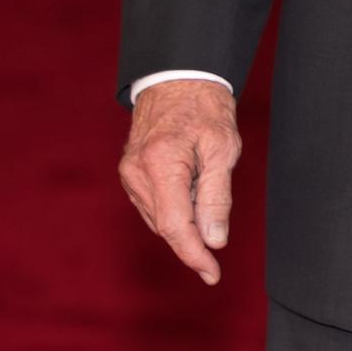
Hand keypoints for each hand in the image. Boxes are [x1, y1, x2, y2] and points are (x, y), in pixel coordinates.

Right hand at [119, 79, 242, 284]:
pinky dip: (172, 210)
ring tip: (205, 196)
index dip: (194, 255)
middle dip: (192, 241)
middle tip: (215, 252)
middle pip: (166, 225)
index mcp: (160, 164)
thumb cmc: (205, 107)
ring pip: (158, 219)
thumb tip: (214, 239)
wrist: (178, 77)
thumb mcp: (222, 147)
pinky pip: (152, 205)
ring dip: (183, 223)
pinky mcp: (129, 172)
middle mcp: (137, 172)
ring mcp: (129, 173)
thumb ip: (216, 196)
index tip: (212, 274)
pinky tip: (190, 197)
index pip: (176, 226)